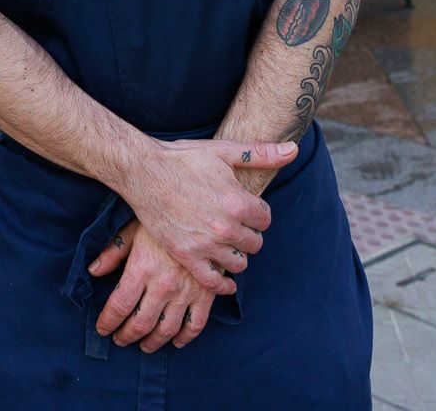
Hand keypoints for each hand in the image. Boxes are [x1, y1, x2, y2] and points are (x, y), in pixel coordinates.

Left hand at [88, 220, 220, 351]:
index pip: (119, 305)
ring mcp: (187, 291)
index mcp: (142, 268)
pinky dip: (185, 338)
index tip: (103, 329)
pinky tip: (177, 341)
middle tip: (121, 340)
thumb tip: (94, 272)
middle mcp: (163, 284)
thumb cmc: (164, 218)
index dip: (108, 322)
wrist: (203, 210)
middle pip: (141, 323)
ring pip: (166, 330)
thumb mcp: (134, 229)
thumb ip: (113, 253)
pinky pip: (195, 325)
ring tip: (144, 346)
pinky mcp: (207, 293)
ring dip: (153, 343)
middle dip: (127, 336)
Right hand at [117, 138, 295, 293]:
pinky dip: (223, 284)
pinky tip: (226, 280)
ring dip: (237, 254)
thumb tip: (293, 150)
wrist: (143, 171)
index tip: (246, 209)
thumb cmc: (183, 158)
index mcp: (238, 202)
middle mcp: (225, 227)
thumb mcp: (223, 151)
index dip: (257, 214)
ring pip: (239, 263)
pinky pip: (212, 281)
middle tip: (235, 225)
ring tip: (226, 243)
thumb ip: (261, 154)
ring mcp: (205, 244)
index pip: (265, 220)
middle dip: (249, 234)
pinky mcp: (185, 255)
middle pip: (255, 243)